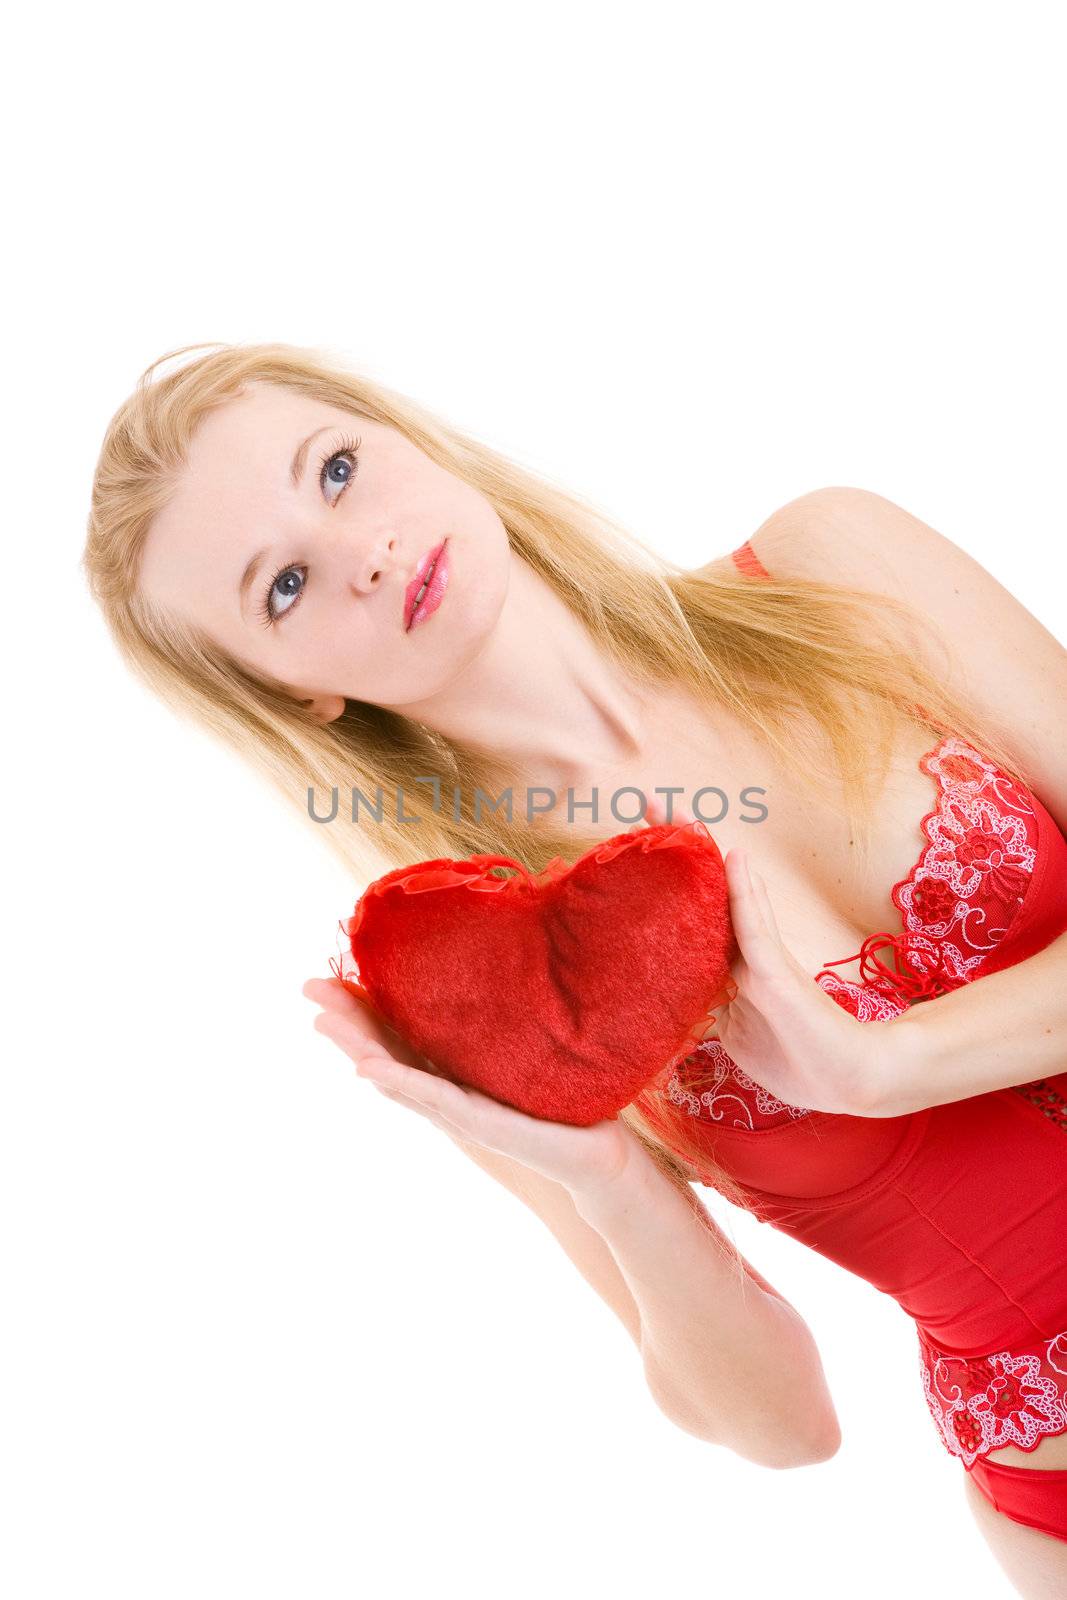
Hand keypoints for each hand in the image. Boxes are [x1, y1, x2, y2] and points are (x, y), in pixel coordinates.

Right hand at [302, 975, 657, 1200]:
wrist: (597, 1153)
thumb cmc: (557, 1101)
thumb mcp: (517, 1054)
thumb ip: (492, 1024)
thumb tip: (480, 971)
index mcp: (450, 1071)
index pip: (393, 1034)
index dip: (358, 1007)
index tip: (326, 975)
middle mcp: (445, 1094)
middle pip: (381, 1052)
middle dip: (343, 1021)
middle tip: (307, 988)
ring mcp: (458, 1113)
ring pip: (395, 1076)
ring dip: (356, 1049)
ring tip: (323, 1023)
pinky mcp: (482, 1125)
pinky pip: (435, 1099)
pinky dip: (400, 1084)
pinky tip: (370, 1069)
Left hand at [644, 798, 897, 1116]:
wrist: (853, 1079)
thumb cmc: (800, 1058)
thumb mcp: (741, 1034)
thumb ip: (718, 1010)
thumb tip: (685, 1002)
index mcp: (730, 967)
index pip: (692, 915)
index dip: (665, 879)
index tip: (638, 841)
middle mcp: (744, 954)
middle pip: (704, 893)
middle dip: (678, 847)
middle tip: (647, 801)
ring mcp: (762, 962)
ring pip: (726, 899)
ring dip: (702, 854)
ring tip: (677, 813)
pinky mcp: (777, 978)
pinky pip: (754, 932)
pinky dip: (743, 895)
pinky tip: (733, 859)